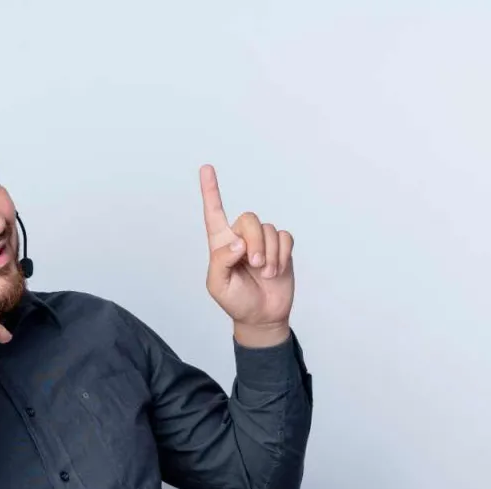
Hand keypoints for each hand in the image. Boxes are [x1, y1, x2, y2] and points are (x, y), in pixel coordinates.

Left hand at [199, 164, 295, 346]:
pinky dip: (282, 255)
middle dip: (255, 242)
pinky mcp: (281, 247)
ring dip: (269, 254)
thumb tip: (238, 241)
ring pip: (268, 229)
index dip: (210, 190)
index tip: (206, 168)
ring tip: (265, 274)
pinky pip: (284, 237)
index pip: (213, 212)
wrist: (262, 316)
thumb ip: (221, 260)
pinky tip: (276, 271)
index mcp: (220, 244)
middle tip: (255, 265)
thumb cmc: (236, 301)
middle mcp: (241, 237)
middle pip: (249, 218)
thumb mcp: (218, 285)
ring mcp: (262, 241)